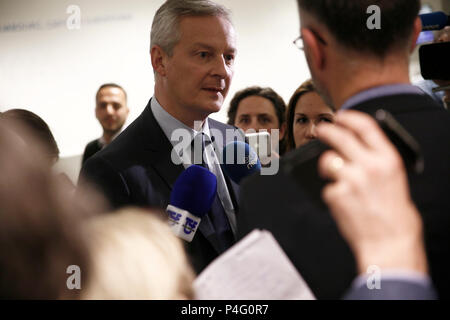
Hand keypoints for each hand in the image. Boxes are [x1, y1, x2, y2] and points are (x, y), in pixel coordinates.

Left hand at [316, 111, 427, 274]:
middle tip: (319, 130)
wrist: (390, 244)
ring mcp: (350, 179)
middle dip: (326, 130)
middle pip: (339, 136)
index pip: (365, 126)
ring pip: (327, 160)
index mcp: (388, 159)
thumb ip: (377, 162)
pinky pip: (326, 187)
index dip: (349, 117)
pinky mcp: (336, 195)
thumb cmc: (395, 215)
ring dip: (326, 166)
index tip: (339, 116)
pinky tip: (342, 203)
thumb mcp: (395, 180)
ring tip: (332, 176)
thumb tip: (357, 150)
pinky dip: (331, 193)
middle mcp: (369, 165)